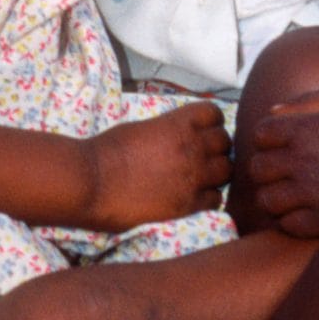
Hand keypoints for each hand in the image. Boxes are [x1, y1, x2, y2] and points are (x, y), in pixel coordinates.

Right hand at [84, 101, 230, 228]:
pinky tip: (195, 198)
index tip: (203, 130)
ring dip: (216, 172)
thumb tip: (175, 135)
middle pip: (225, 142)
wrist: (92, 182)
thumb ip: (167, 129)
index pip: (214, 114)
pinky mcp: (188, 205)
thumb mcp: (141, 127)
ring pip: (226, 170)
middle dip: (216, 147)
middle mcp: (193, 148)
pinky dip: (209, 198)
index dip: (210, 122)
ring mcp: (193, 177)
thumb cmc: (107, 150)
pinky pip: (216, 200)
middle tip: (203, 156)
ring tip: (202, 178)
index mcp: (179, 124)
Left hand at [238, 88, 318, 237]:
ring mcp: (314, 195)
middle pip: (258, 169)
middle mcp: (304, 163)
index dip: (270, 135)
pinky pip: (288, 225)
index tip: (284, 138)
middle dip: (267, 165)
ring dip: (275, 194)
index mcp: (305, 130)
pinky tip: (308, 208)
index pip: (261, 134)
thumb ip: (305, 103)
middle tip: (286, 165)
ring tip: (294, 189)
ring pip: (268, 201)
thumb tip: (272, 112)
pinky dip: (291, 218)